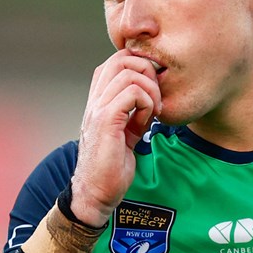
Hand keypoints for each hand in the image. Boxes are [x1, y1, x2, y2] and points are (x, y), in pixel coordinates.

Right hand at [68, 49, 160, 225]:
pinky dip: (146, 103)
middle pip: (121, 58)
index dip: (139, 66)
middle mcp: (95, 100)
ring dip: (150, 89)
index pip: (116, 61)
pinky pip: (131, 94)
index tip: (153, 89)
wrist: (95, 193)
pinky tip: (148, 120)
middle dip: (147, 71)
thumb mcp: (125, 132)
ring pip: (128, 73)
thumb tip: (151, 98)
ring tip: (154, 110)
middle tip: (157, 96)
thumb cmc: (110, 167)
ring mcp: (98, 109)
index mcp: (98, 100)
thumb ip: (133, 113)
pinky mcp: (105, 121)